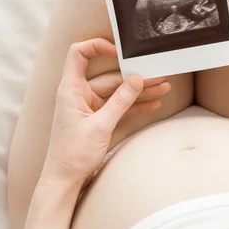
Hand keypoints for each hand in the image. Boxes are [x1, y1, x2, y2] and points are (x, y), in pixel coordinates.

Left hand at [42, 38, 169, 187]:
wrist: (64, 181)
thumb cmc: (72, 154)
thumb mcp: (100, 125)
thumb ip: (121, 101)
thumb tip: (137, 79)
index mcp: (71, 89)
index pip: (79, 54)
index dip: (98, 47)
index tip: (120, 52)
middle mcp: (80, 94)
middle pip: (110, 76)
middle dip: (135, 76)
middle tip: (158, 75)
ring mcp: (91, 107)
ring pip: (118, 93)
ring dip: (140, 92)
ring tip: (163, 88)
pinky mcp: (99, 120)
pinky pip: (120, 108)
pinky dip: (136, 106)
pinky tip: (154, 104)